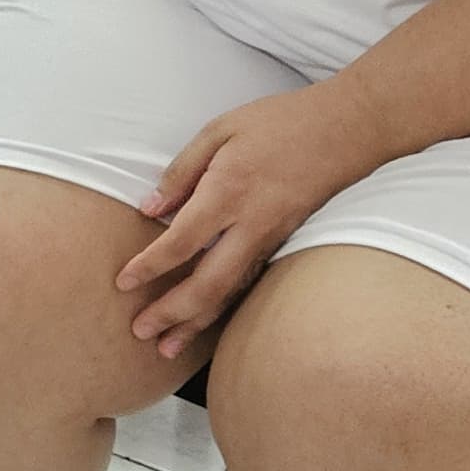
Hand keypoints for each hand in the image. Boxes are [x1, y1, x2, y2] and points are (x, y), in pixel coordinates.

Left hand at [115, 81, 393, 356]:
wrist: (346, 130)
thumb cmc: (279, 123)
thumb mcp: (219, 130)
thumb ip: (182, 171)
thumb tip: (150, 208)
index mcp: (228, 192)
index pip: (181, 242)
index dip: (150, 267)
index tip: (123, 283)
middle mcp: (250, 225)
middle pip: (207, 283)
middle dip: (172, 313)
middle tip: (140, 332)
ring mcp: (271, 238)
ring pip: (230, 292)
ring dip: (197, 323)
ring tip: (168, 347)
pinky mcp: (283, 243)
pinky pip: (248, 282)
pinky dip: (224, 306)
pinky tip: (206, 321)